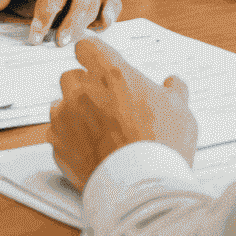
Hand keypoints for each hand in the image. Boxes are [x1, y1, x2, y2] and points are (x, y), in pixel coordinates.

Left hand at [50, 36, 197, 189]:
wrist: (142, 189)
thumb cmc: (162, 146)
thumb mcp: (180, 110)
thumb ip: (173, 90)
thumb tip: (173, 83)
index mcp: (112, 74)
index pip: (87, 46)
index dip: (94, 56)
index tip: (101, 66)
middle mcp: (84, 91)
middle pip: (71, 76)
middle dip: (83, 87)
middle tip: (104, 104)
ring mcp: (67, 118)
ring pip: (59, 104)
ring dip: (72, 112)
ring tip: (95, 130)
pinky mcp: (58, 145)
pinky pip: (56, 134)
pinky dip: (67, 139)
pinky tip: (87, 149)